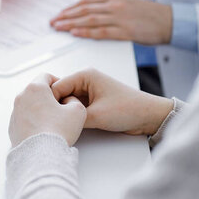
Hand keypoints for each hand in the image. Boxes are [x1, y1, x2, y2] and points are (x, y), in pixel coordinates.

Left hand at [9, 73, 86, 147]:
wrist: (40, 154)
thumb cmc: (57, 131)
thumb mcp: (78, 111)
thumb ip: (74, 100)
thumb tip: (68, 101)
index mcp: (35, 88)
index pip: (46, 76)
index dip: (58, 82)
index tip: (63, 93)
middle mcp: (21, 97)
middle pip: (36, 90)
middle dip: (48, 97)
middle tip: (60, 108)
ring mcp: (15, 112)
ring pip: (29, 104)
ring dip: (39, 109)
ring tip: (52, 122)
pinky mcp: (12, 126)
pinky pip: (24, 118)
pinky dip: (32, 121)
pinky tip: (43, 131)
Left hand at [50, 0, 172, 44]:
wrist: (172, 20)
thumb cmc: (150, 15)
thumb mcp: (128, 4)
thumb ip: (110, 7)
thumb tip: (92, 13)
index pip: (86, 2)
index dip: (70, 9)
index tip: (59, 14)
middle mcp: (115, 5)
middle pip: (84, 10)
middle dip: (66, 16)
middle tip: (53, 23)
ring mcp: (120, 17)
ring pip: (89, 20)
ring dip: (71, 24)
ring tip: (58, 28)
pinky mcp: (126, 30)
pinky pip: (102, 32)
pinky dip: (86, 32)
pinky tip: (75, 34)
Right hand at [51, 69, 172, 135]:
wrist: (149, 117)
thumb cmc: (129, 109)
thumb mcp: (96, 116)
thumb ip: (73, 117)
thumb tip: (56, 121)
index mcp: (85, 75)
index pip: (57, 86)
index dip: (51, 102)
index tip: (49, 116)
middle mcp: (85, 80)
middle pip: (60, 93)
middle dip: (58, 107)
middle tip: (57, 121)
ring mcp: (88, 91)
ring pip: (67, 101)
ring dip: (67, 112)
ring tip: (67, 123)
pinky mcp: (92, 101)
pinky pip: (75, 107)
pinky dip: (73, 115)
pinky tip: (74, 124)